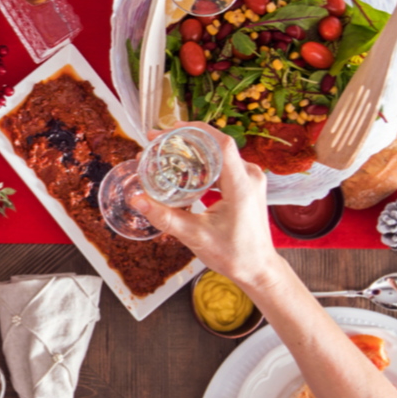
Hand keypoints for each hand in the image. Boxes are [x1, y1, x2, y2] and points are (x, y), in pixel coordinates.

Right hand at [128, 124, 281, 289]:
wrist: (258, 269)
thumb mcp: (195, 236)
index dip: (196, 130)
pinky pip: (221, 165)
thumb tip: (137, 199)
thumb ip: (165, 216)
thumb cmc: (234, 255)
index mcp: (242, 185)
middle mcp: (249, 177)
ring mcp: (249, 180)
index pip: (221, 144)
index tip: (170, 128)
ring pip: (218, 154)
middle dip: (185, 139)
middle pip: (216, 145)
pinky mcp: (245, 186)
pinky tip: (182, 169)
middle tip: (157, 141)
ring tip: (165, 152)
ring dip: (192, 150)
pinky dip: (201, 162)